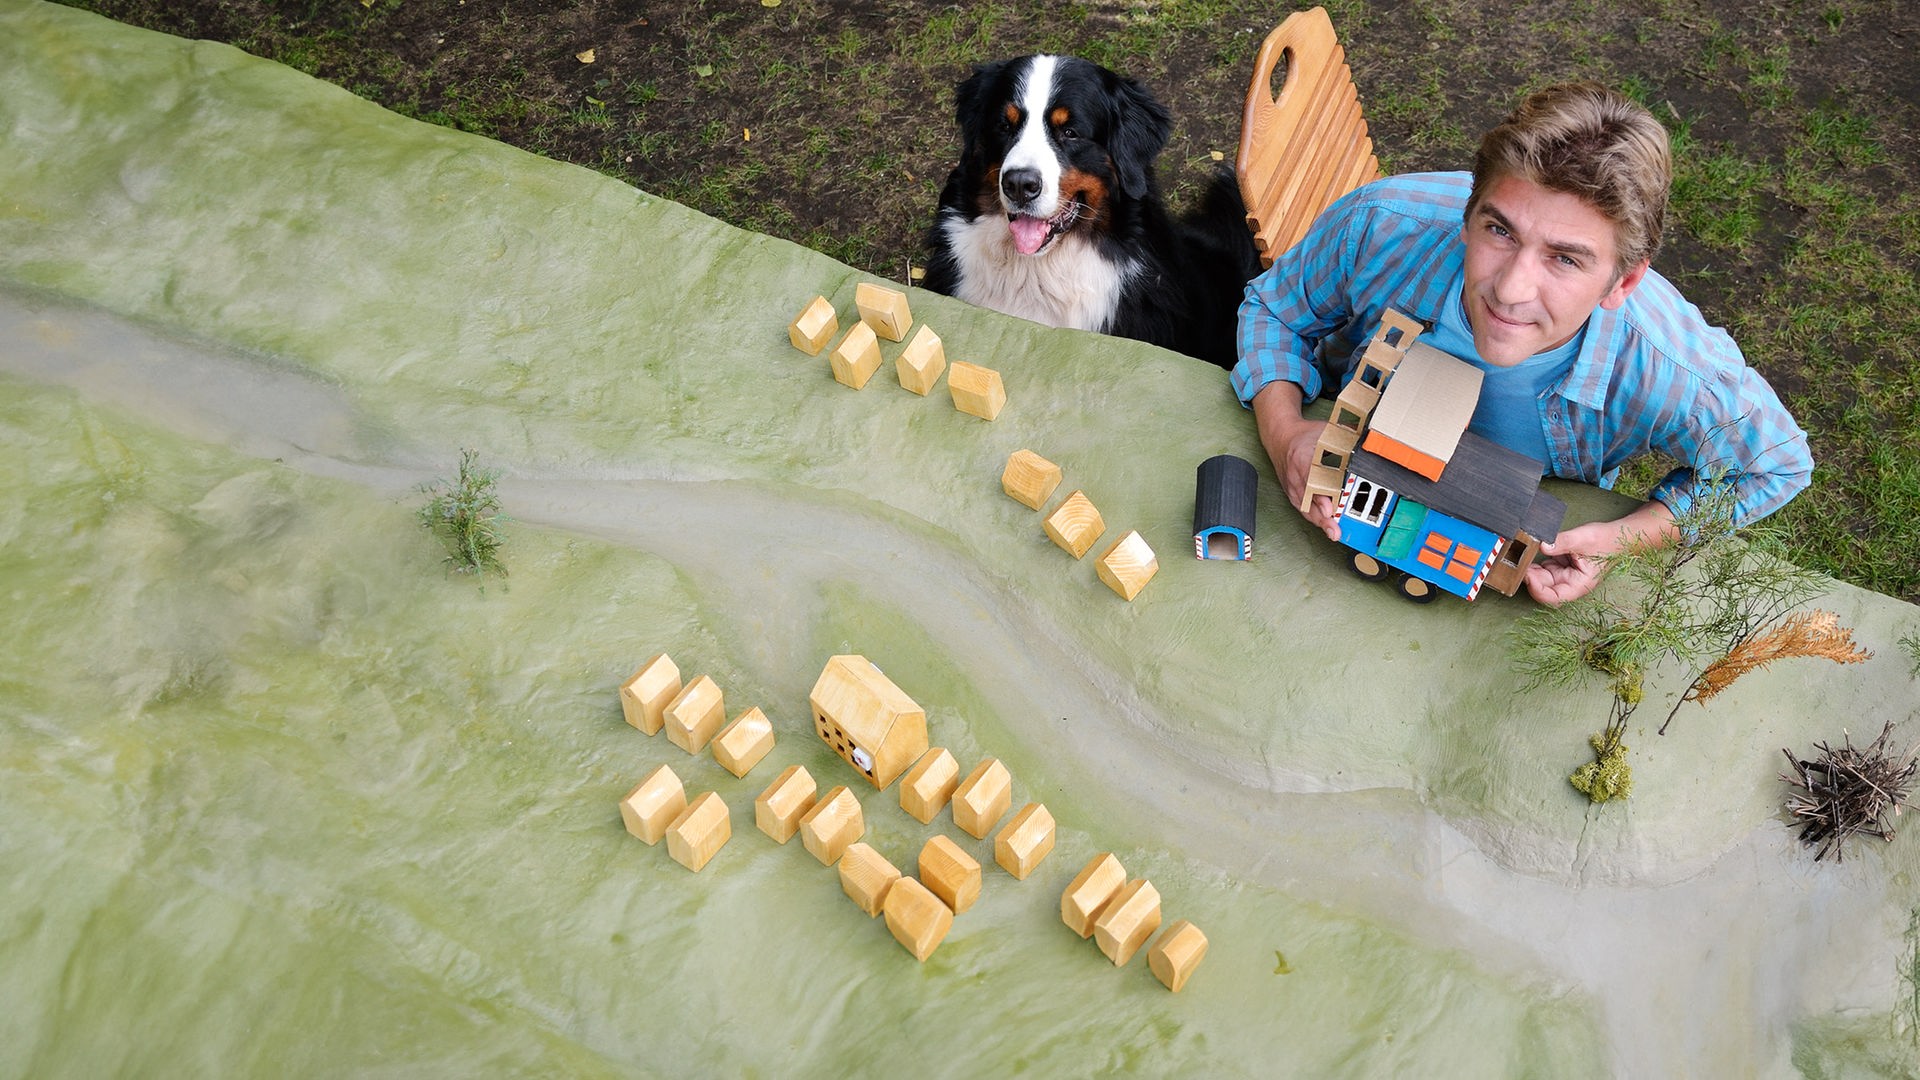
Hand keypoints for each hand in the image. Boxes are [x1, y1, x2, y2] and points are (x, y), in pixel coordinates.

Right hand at [1251, 382, 1339, 540]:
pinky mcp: (1293, 494)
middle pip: (1309, 497)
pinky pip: (1304, 509)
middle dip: (1322, 514)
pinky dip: (1316, 520)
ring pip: (1306, 507)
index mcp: (1303, 455)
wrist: (1281, 438)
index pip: (1311, 477)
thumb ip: (1348, 437)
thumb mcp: (1327, 431)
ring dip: (1321, 522)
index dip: (1320, 493)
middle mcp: (1295, 474)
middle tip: (1335, 527)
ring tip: (1335, 533)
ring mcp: (1292, 486)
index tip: (1329, 507)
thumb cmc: (1307, 435)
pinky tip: (1328, 527)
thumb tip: (1371, 441)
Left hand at [1523, 501, 1677, 605]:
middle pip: (1544, 588)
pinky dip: (1534, 561)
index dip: (1538, 591)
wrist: (1615, 536)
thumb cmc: (1605, 541)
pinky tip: (1530, 551)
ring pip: (1540, 578)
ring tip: (1525, 553)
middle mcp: (1569, 583)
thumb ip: (1562, 542)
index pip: (1554, 597)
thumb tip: (1543, 544)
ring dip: (1531, 569)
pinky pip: (1542, 568)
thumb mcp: (1583, 538)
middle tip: (1520, 561)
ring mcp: (1563, 575)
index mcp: (1579, 584)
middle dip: (1530, 577)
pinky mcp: (1559, 567)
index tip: (1528, 577)